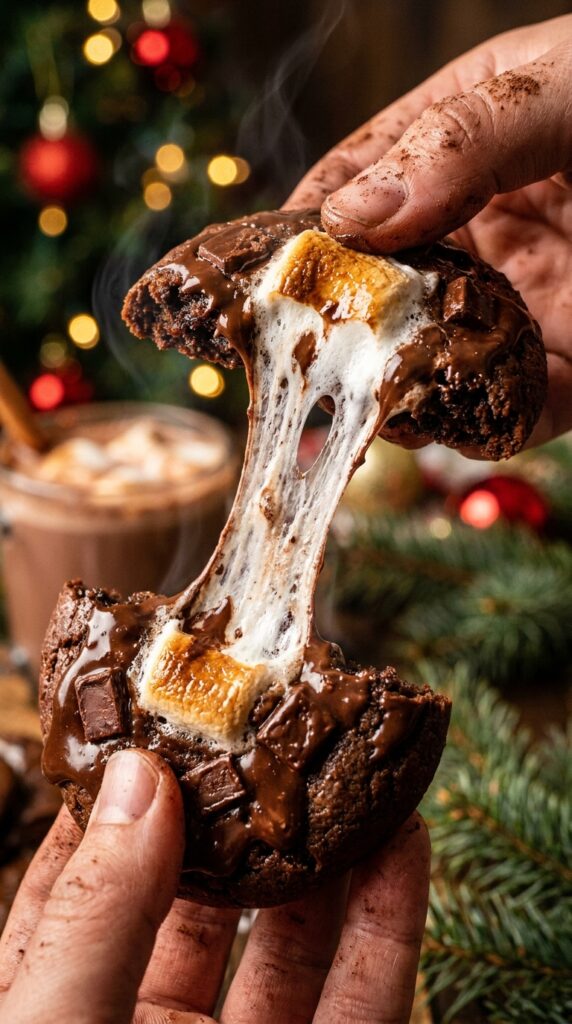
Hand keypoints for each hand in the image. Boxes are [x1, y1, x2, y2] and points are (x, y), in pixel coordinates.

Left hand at [0, 749, 429, 1023]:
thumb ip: (96, 914)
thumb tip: (140, 777)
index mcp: (63, 1001)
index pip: (91, 878)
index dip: (128, 799)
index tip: (166, 721)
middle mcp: (146, 1022)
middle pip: (209, 898)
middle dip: (248, 811)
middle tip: (281, 726)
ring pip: (295, 940)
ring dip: (334, 852)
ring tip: (357, 764)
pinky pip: (364, 999)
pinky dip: (391, 920)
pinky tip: (406, 844)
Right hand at [289, 15, 571, 447]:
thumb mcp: (560, 88)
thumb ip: (460, 143)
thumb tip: (353, 215)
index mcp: (465, 143)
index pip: (359, 184)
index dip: (304, 227)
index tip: (257, 270)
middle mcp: (485, 227)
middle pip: (384, 283)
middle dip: (338, 322)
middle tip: (294, 355)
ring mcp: (524, 301)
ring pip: (435, 355)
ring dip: (396, 384)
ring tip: (359, 399)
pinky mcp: (569, 369)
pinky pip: (510, 410)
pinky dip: (476, 425)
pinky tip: (445, 420)